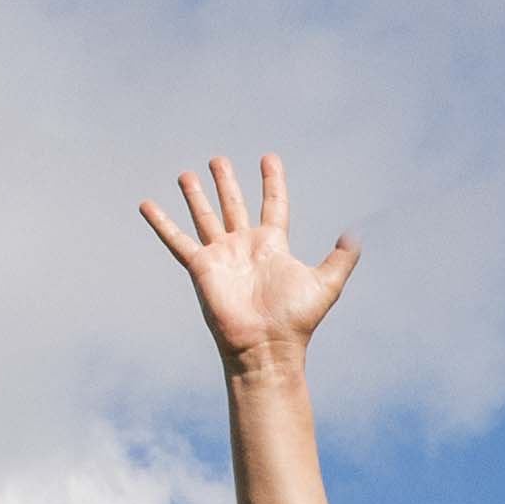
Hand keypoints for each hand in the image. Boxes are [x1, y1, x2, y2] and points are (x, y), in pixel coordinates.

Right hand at [139, 153, 356, 369]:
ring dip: (196, 195)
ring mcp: (221, 255)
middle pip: (234, 205)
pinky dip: (162, 223)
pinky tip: (147, 204)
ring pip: (205, 216)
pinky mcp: (201, 267)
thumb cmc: (296, 320)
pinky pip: (177, 241)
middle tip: (218, 159)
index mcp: (272, 245)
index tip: (269, 158)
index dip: (272, 181)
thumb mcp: (326, 284)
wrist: (266, 346)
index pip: (273, 204)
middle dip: (227, 182)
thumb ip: (341, 257)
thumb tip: (357, 234)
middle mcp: (244, 246)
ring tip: (187, 173)